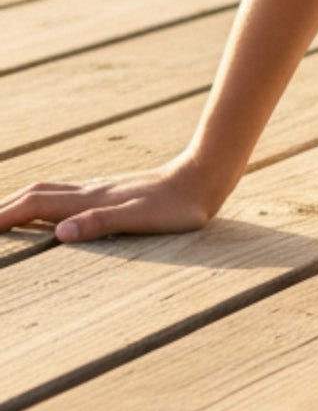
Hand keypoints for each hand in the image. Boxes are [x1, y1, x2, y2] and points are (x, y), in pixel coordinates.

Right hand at [0, 158, 225, 243]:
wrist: (204, 177)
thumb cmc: (177, 205)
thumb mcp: (141, 219)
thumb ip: (101, 223)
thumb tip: (60, 233)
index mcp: (89, 199)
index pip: (34, 205)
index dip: (3, 217)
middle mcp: (89, 191)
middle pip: (34, 194)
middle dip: (3, 207)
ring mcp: (100, 189)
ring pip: (49, 191)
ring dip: (22, 202)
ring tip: (4, 216)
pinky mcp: (112, 192)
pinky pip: (66, 194)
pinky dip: (45, 201)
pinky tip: (52, 209)